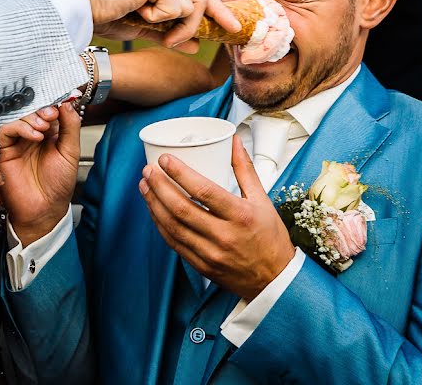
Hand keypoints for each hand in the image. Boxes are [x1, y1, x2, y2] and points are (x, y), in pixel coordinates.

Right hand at [0, 104, 80, 245]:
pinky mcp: (4, 151)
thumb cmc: (58, 186)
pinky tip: (34, 136)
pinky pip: (6, 131)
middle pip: (31, 112)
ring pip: (18, 118)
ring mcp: (18, 142)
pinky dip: (20, 128)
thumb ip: (70, 127)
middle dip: (41, 110)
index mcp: (50, 134)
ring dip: (31, 118)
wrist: (44, 210)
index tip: (60, 105)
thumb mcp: (70, 153)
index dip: (52, 105)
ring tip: (44, 127)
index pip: (48, 111)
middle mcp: (32, 136)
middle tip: (51, 114)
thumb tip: (67, 103)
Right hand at [70, 0, 239, 51]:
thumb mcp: (141, 25)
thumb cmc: (102, 12)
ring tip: (148, 26)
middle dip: (199, 24)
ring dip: (176, 26)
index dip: (215, 10)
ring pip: (192, 5)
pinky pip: (176, 9)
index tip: (232, 27)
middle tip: (185, 43)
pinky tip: (136, 11)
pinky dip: (158, 19)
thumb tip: (197, 44)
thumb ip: (169, 31)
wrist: (78, 5)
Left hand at [139, 136, 295, 300]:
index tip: (165, 159)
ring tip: (145, 186)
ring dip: (154, 204)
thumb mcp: (262, 200)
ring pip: (173, 227)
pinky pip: (174, 243)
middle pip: (182, 209)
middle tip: (148, 171)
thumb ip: (245, 169)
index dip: (180, 173)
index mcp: (241, 216)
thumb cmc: (270, 238)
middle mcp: (224, 236)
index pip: (203, 191)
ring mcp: (211, 253)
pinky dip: (161, 225)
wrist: (276, 281)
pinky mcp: (202, 265)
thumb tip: (234, 141)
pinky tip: (154, 210)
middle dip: (160, 187)